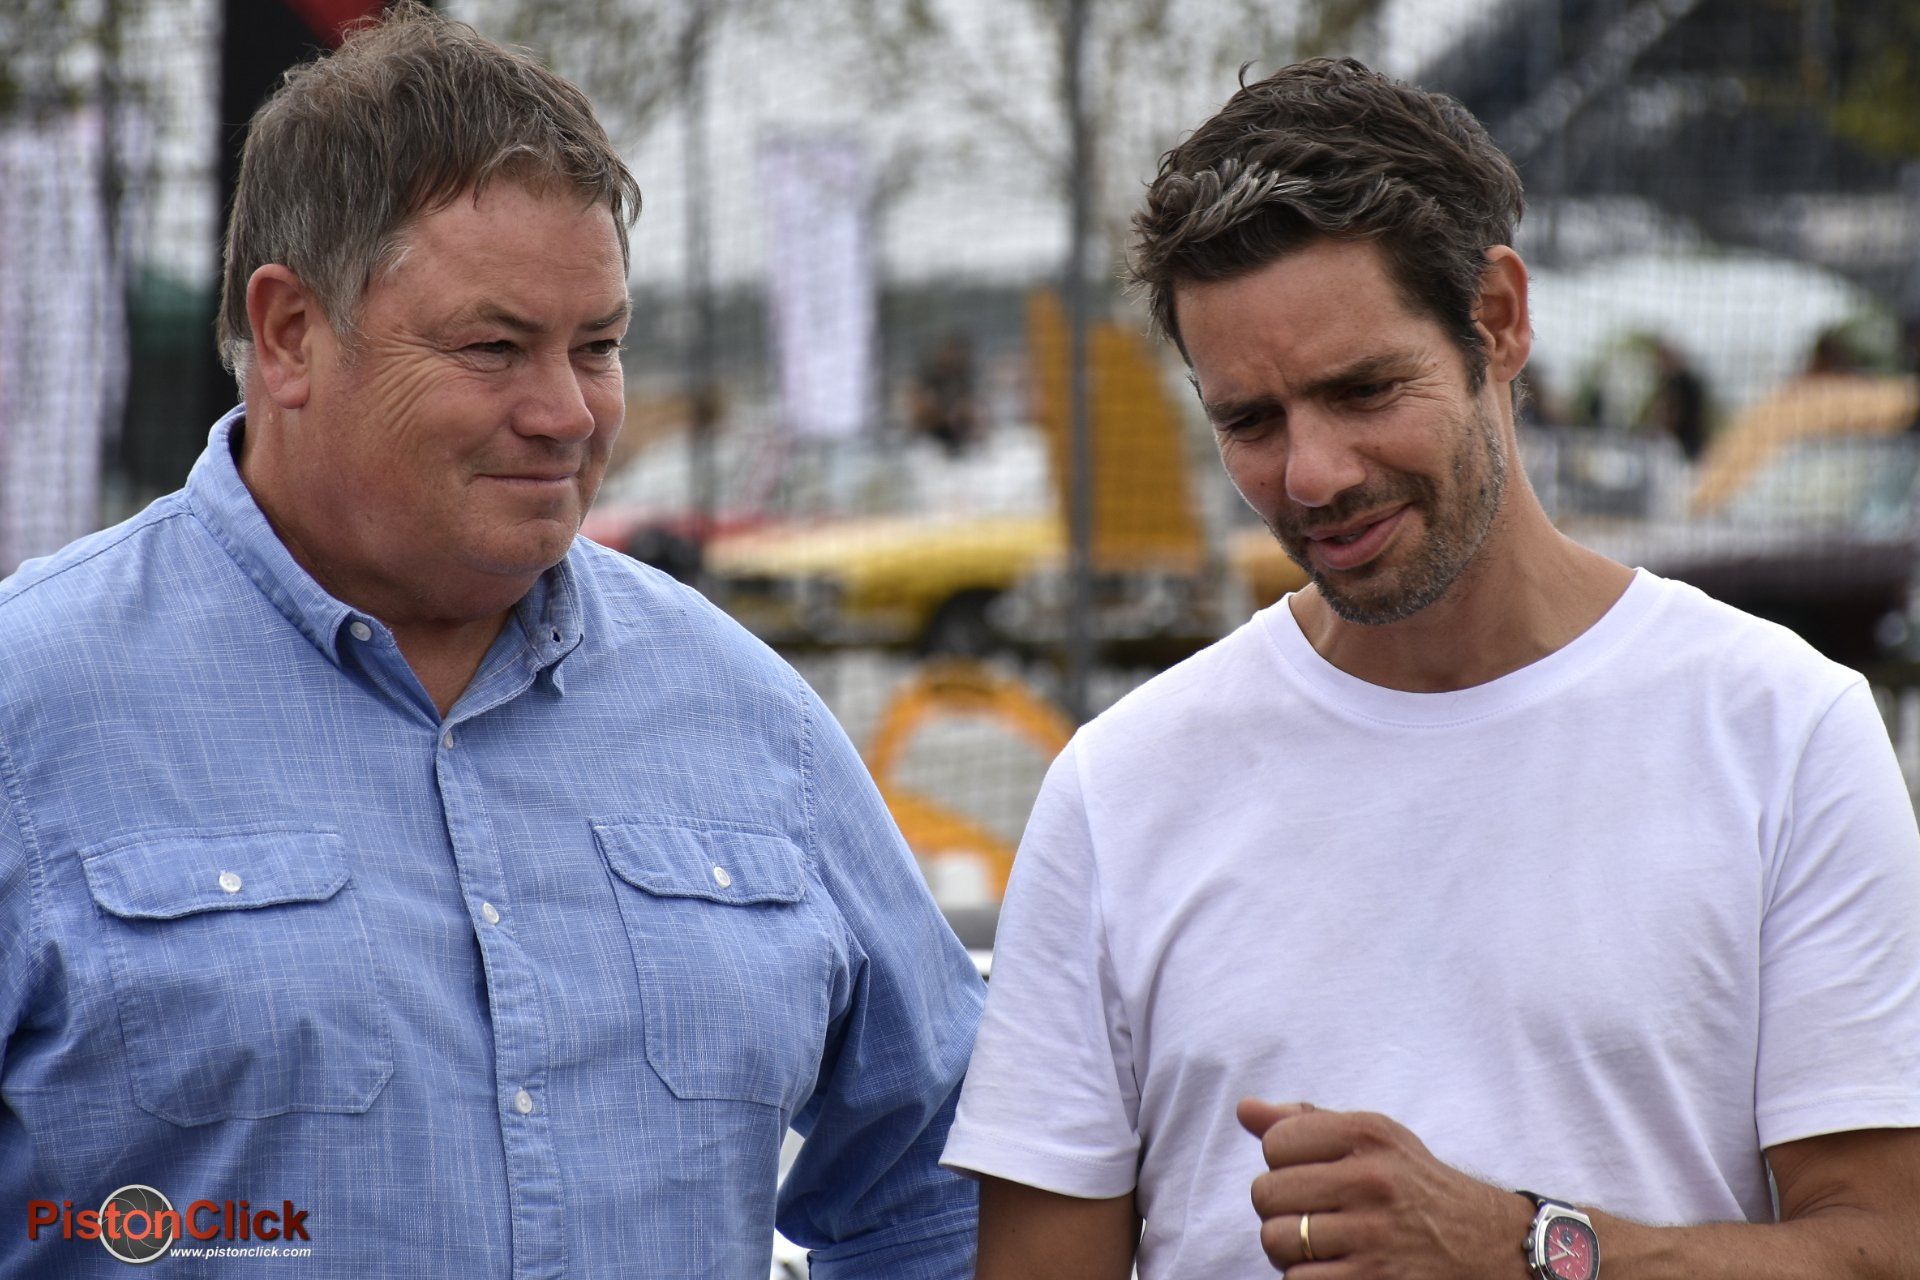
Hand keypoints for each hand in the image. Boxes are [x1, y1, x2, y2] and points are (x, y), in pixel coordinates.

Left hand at [1238, 1099, 1531, 1276]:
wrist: (1492, 1248)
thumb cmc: (1417, 1188)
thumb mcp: (1376, 1139)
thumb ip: (1307, 1123)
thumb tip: (1244, 1110)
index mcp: (1368, 1134)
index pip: (1275, 1142)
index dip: (1282, 1163)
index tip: (1309, 1174)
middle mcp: (1371, 1180)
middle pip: (1265, 1194)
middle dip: (1281, 1209)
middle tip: (1312, 1215)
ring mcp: (1372, 1236)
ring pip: (1276, 1241)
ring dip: (1290, 1251)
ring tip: (1322, 1246)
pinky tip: (1336, 1271)